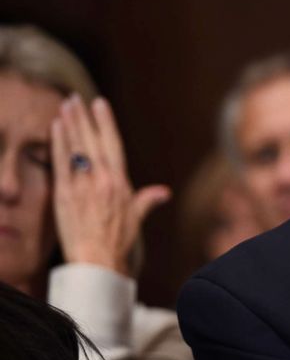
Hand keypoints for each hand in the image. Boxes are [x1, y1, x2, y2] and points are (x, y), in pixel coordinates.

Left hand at [51, 95, 170, 275]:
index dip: (106, 122)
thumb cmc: (119, 242)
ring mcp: (82, 185)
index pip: (113, 144)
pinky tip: (55, 128)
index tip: (100, 104)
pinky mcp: (64, 194)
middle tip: (76, 98)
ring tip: (64, 106)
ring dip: (69, 124)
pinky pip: (60, 162)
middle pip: (91, 140)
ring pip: (75, 147)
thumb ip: (147, 200)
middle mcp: (102, 180)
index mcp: (121, 182)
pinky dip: (57, 143)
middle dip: (83, 117)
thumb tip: (164, 192)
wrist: (98, 261)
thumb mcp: (136, 218)